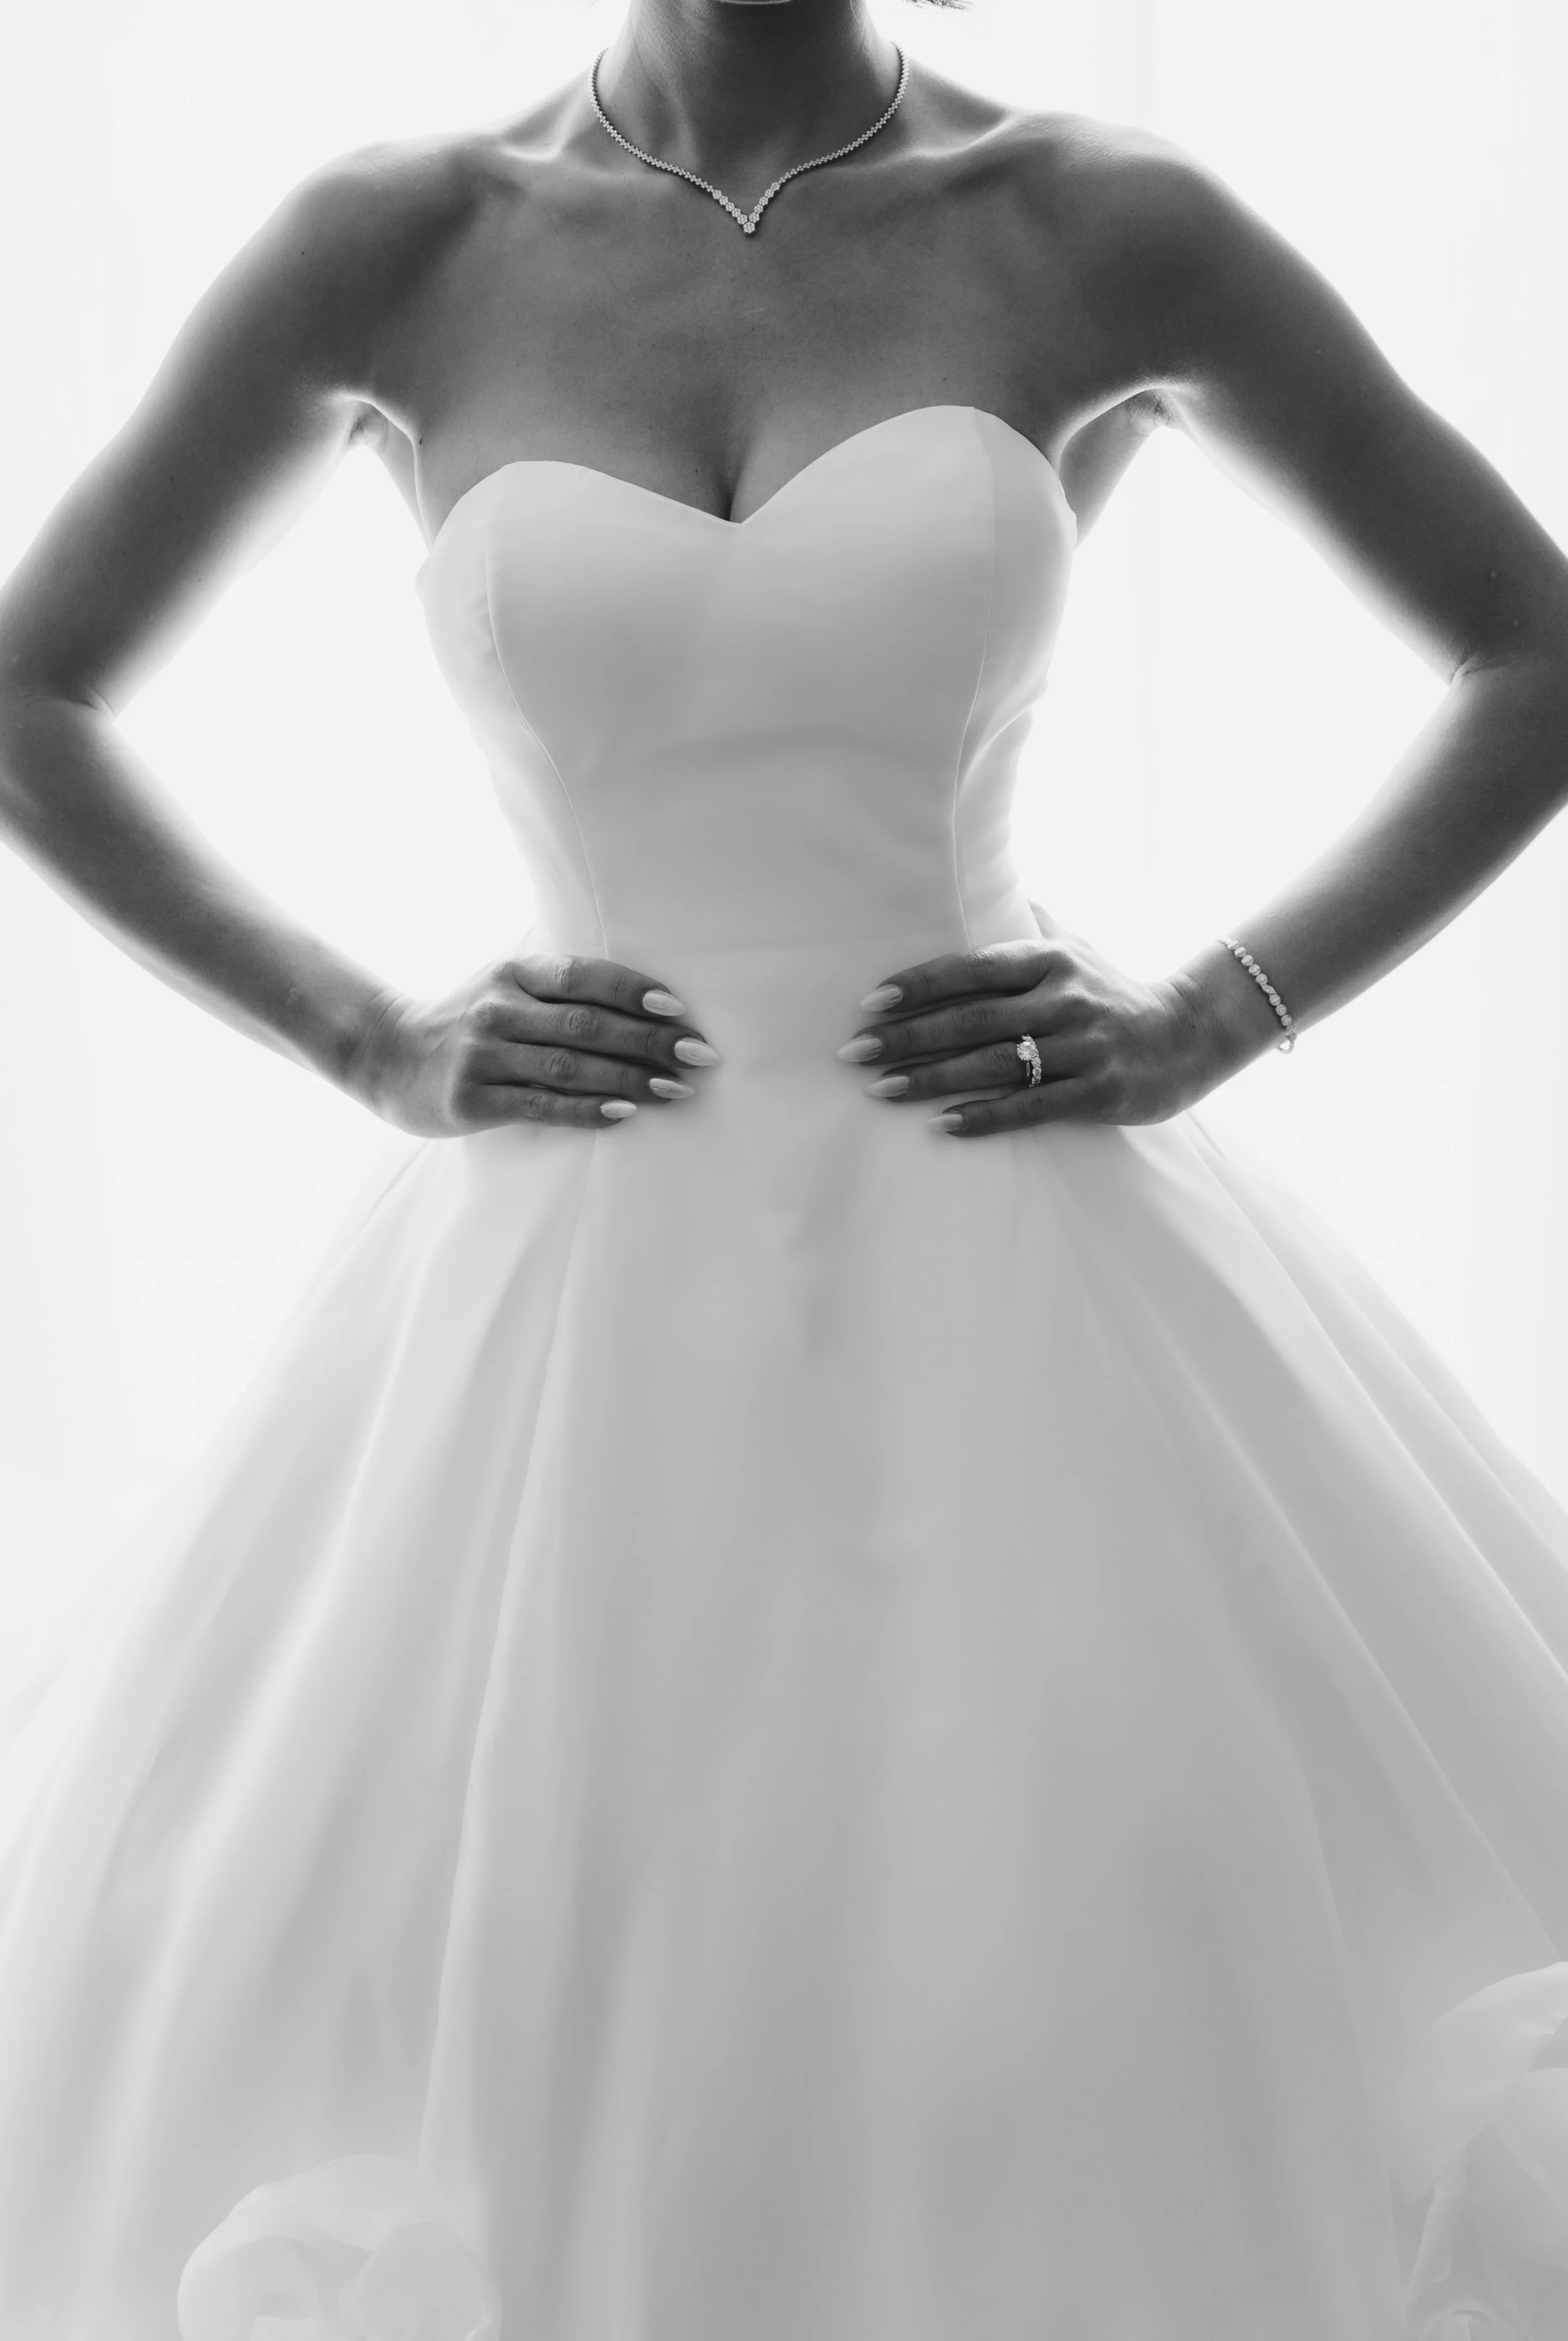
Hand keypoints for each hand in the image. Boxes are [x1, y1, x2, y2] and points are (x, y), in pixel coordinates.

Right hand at [345, 952, 719, 1135]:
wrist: (388, 1057)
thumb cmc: (469, 1022)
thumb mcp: (505, 989)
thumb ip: (559, 989)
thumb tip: (648, 1001)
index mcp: (512, 974)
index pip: (582, 975)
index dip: (632, 990)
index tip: (678, 1008)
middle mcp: (497, 1009)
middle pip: (586, 1024)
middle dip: (650, 1040)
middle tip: (699, 1055)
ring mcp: (482, 1056)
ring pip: (570, 1067)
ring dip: (630, 1079)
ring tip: (676, 1089)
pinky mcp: (472, 1100)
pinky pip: (542, 1106)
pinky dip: (587, 1110)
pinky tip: (625, 1114)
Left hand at [838, 909, 1218, 1138]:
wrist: (1188, 1036)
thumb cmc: (1113, 990)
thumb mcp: (1077, 946)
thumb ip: (1029, 921)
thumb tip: (982, 875)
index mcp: (1051, 960)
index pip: (972, 968)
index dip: (919, 984)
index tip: (871, 1001)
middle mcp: (1064, 1000)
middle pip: (971, 1020)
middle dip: (907, 1037)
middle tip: (853, 1051)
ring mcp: (1082, 1048)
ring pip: (993, 1065)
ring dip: (931, 1080)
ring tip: (881, 1090)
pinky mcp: (1098, 1092)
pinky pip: (1030, 1107)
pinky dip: (983, 1117)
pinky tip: (941, 1126)